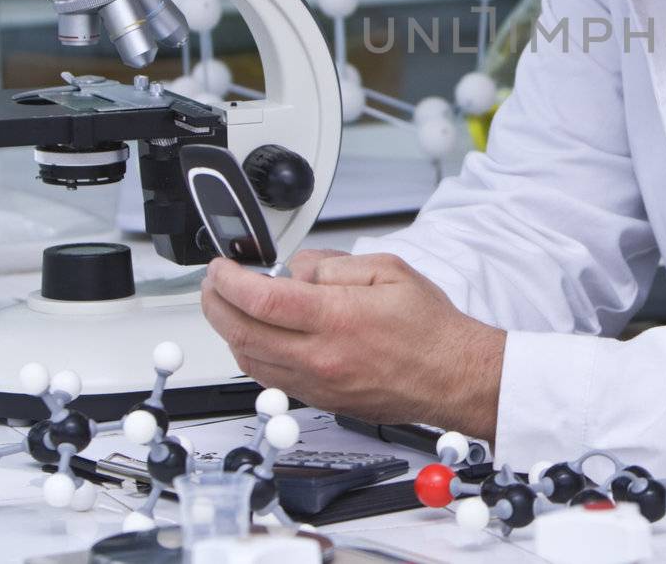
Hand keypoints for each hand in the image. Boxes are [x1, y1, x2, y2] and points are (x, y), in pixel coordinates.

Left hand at [200, 250, 503, 440]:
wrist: (452, 375)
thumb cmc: (429, 328)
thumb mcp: (387, 269)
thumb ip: (333, 264)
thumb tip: (296, 271)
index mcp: (337, 319)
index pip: (261, 299)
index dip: (229, 281)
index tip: (221, 268)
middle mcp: (321, 356)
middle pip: (242, 333)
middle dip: (216, 304)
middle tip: (212, 285)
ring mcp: (318, 383)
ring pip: (250, 361)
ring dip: (229, 332)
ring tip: (229, 307)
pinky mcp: (321, 400)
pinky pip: (270, 379)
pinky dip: (251, 355)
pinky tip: (255, 337)